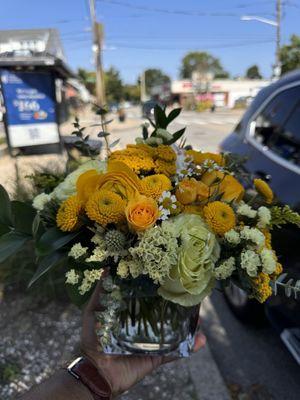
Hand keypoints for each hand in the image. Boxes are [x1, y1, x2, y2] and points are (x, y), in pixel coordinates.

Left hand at [81, 283, 205, 396]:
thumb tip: (105, 270)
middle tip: (189, 296)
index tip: (170, 280)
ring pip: (174, 332)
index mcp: (131, 316)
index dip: (159, 292)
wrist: (95, 370)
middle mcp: (144, 328)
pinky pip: (175, 352)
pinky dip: (189, 347)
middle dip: (178, 307)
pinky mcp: (156, 357)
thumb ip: (100, 293)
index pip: (148, 301)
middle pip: (164, 315)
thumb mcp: (93, 311)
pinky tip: (201, 338)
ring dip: (188, 325)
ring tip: (200, 316)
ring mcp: (151, 343)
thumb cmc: (93, 339)